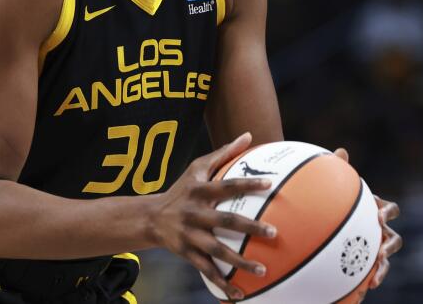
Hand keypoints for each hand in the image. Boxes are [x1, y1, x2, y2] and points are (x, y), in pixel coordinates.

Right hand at [149, 132, 276, 300]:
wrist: (149, 218)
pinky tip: (239, 294)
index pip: (226, 185)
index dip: (246, 184)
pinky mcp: (186, 254)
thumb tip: (249, 135)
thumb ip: (223, 152)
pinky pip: (206, 270)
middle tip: (273, 232)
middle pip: (225, 220)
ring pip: (217, 250)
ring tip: (262, 270)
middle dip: (249, 226)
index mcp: (199, 191)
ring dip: (239, 261)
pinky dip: (222, 283)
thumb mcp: (197, 168)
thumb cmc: (181, 189)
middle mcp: (194, 213)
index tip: (270, 184)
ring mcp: (190, 235)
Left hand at [333, 148, 402, 288]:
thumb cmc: (334, 197)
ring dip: (382, 270)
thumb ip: (338, 168)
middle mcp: (379, 230)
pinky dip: (364, 283)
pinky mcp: (363, 262)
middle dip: (390, 246)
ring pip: (384, 261)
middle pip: (394, 239)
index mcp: (376, 209)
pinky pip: (367, 273)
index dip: (388, 212)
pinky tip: (355, 295)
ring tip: (373, 281)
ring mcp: (373, 247)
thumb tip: (341, 151)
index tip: (379, 216)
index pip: (391, 209)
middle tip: (381, 253)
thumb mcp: (336, 184)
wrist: (327, 217)